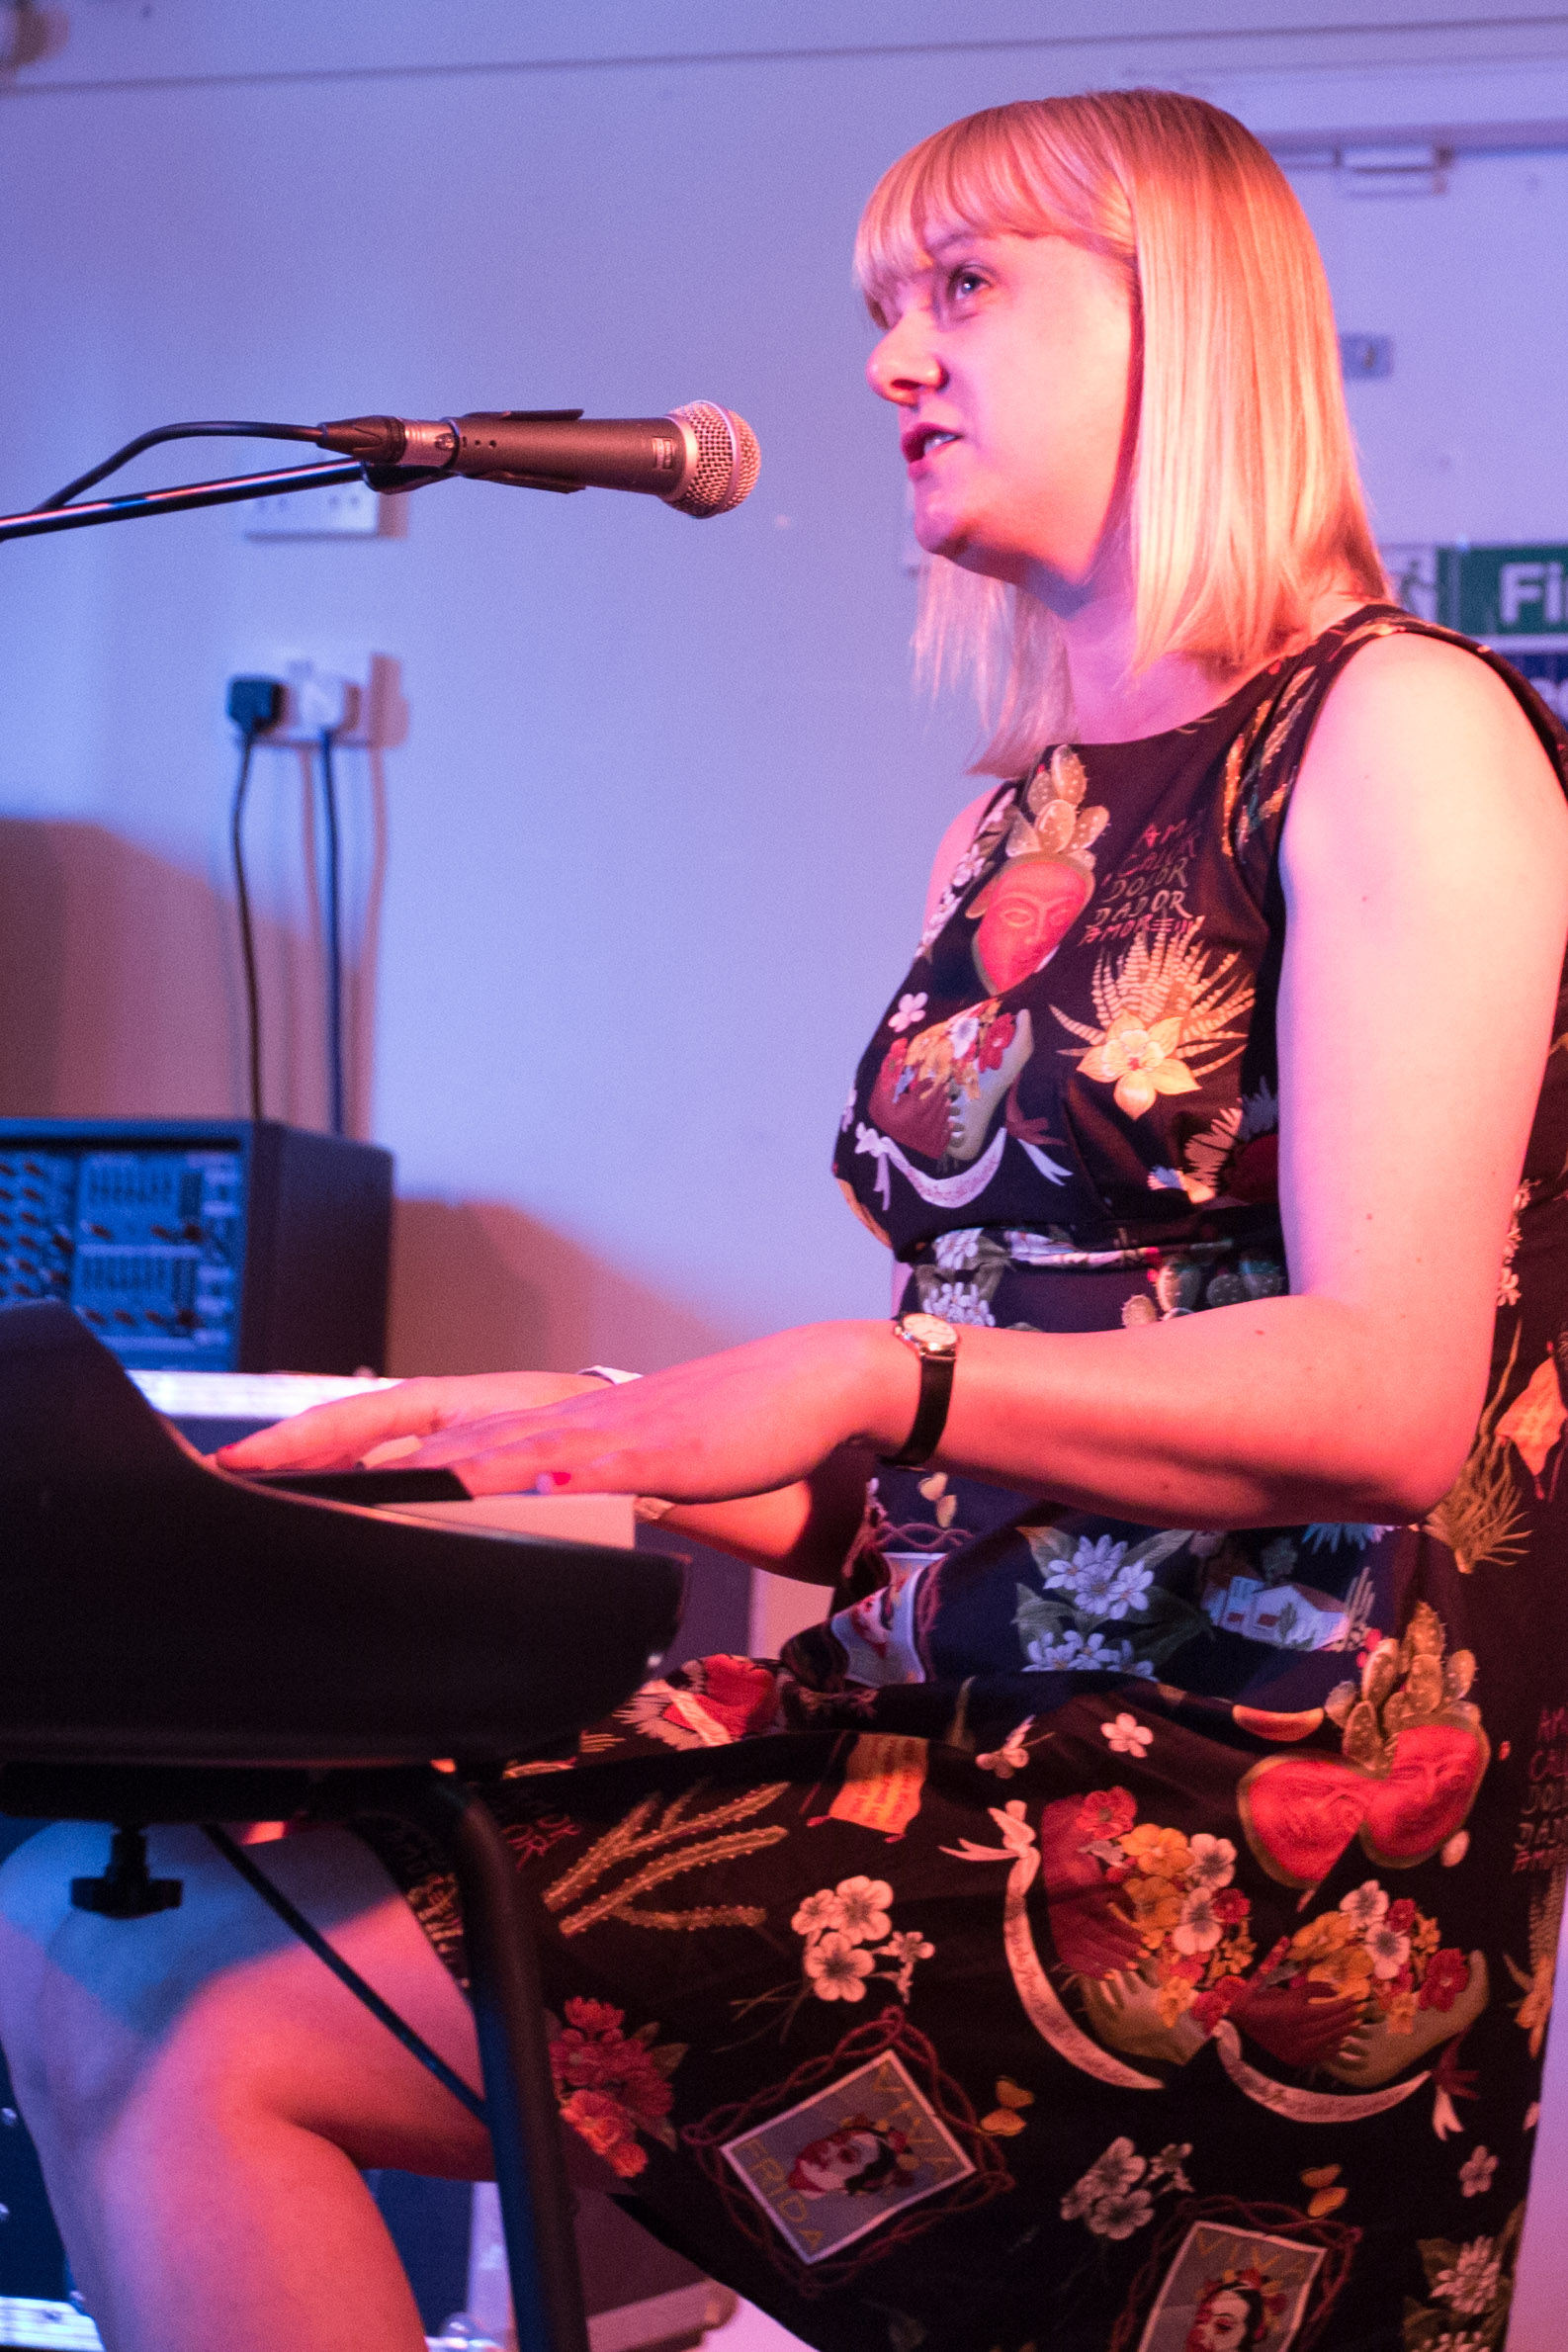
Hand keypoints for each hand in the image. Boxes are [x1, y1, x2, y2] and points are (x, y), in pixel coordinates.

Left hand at [219, 1323, 911, 1501]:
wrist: (817, 1392)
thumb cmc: (727, 1442)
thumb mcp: (627, 1482)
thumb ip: (566, 1506)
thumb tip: (512, 1541)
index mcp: (542, 1427)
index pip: (419, 1434)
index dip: (336, 1448)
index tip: (260, 1471)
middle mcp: (558, 1415)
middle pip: (426, 1423)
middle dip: (334, 1445)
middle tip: (249, 1467)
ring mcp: (605, 1426)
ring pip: (494, 1439)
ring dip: (414, 1460)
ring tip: (340, 1481)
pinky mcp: (662, 1445)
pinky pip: (593, 1460)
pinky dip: (543, 1469)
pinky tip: (504, 1482)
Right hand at [1037, 1797, 1142, 1977]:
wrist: (1029, 1856)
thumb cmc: (1059, 1846)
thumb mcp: (1079, 1841)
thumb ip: (1098, 1842)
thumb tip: (1123, 1846)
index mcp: (1077, 1890)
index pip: (1105, 1919)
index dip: (1126, 1933)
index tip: (1145, 1942)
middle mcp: (1069, 1909)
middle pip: (1099, 1938)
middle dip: (1122, 1950)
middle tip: (1142, 1958)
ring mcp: (1060, 1922)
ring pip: (1087, 1949)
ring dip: (1110, 1960)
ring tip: (1130, 1967)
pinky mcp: (1055, 1930)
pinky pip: (1072, 1955)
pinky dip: (1089, 1968)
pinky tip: (1107, 1975)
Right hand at [1228, 1976, 1362, 2069]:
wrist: (1238, 2034)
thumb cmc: (1254, 2005)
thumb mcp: (1276, 1988)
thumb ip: (1305, 1988)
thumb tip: (1332, 1989)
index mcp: (1293, 2011)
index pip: (1327, 2007)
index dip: (1343, 2002)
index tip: (1354, 1997)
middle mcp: (1300, 2030)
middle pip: (1331, 2022)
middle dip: (1346, 2014)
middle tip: (1358, 2008)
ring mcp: (1300, 2046)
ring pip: (1329, 2037)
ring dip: (1344, 2029)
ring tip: (1355, 2022)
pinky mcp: (1298, 2058)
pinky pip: (1322, 2053)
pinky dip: (1333, 2047)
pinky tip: (1341, 2041)